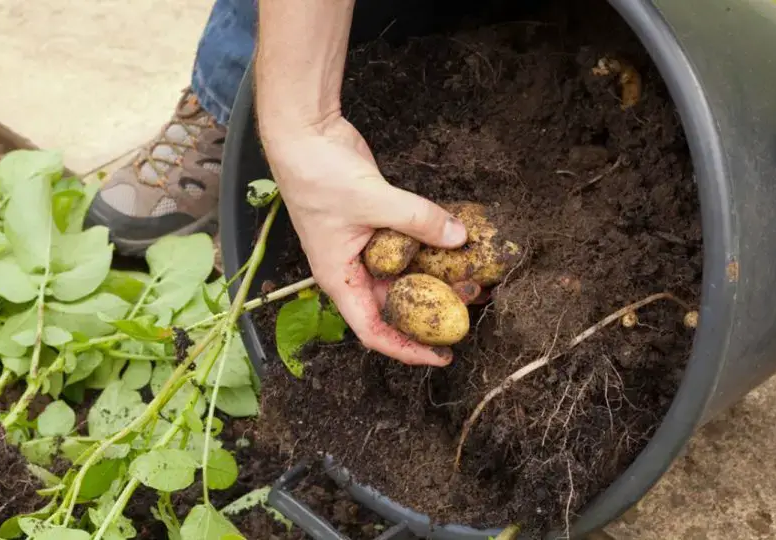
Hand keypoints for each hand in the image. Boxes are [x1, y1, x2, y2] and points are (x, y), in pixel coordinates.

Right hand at [262, 115, 469, 365]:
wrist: (304, 134)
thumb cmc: (317, 174)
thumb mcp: (373, 200)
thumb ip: (419, 220)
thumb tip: (459, 238)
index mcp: (341, 278)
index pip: (374, 330)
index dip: (408, 349)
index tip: (441, 356)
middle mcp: (352, 270)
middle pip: (395, 305)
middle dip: (431, 312)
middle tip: (470, 310)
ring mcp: (364, 248)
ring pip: (404, 276)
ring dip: (435, 279)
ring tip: (472, 280)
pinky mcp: (376, 225)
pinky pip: (407, 247)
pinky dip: (429, 248)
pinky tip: (456, 246)